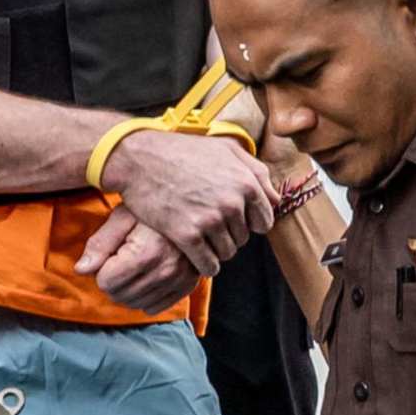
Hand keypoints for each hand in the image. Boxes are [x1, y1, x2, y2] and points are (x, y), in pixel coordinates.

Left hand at [70, 204, 202, 311]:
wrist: (189, 204)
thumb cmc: (151, 207)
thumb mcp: (122, 216)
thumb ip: (100, 244)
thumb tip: (81, 270)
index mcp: (147, 252)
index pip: (106, 282)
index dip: (102, 268)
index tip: (111, 254)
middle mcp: (166, 270)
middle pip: (119, 295)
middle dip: (113, 280)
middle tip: (121, 259)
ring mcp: (179, 280)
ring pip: (134, 304)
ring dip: (127, 289)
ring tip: (134, 265)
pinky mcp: (187, 286)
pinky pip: (154, 307)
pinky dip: (145, 296)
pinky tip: (146, 276)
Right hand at [96, 124, 275, 275]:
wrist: (140, 158)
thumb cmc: (183, 151)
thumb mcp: (226, 149)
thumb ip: (256, 171)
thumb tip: (275, 198)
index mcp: (246, 183)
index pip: (265, 221)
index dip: (251, 222)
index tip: (234, 219)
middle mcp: (232, 203)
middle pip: (244, 238)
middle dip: (230, 233)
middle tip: (208, 222)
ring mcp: (209, 220)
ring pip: (227, 253)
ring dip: (216, 249)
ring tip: (200, 234)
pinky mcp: (187, 236)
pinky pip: (208, 265)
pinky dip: (204, 264)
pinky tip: (194, 253)